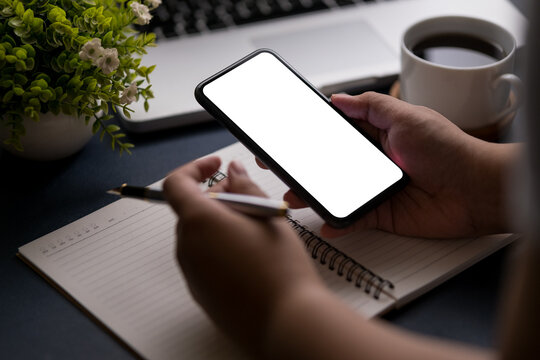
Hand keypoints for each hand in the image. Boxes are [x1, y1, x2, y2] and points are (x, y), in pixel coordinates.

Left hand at [163, 157, 323, 353]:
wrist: (287, 322)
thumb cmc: (281, 267)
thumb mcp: (268, 215)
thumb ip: (245, 187)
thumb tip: (232, 172)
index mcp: (199, 222)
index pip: (176, 184)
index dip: (194, 169)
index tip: (215, 166)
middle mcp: (187, 247)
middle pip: (191, 211)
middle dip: (215, 198)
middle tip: (247, 199)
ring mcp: (191, 273)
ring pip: (198, 235)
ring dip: (219, 223)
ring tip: (255, 230)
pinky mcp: (200, 292)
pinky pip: (203, 259)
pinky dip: (220, 247)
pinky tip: (251, 256)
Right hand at [280, 92, 518, 237]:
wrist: (476, 190)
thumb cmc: (450, 150)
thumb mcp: (408, 116)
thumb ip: (371, 106)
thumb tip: (339, 97)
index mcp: (377, 135)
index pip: (336, 133)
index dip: (311, 134)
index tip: (288, 135)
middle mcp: (372, 162)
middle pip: (329, 164)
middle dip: (303, 166)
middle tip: (278, 166)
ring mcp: (374, 189)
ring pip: (335, 192)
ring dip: (313, 195)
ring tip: (293, 195)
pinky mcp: (381, 214)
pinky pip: (353, 219)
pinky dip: (338, 223)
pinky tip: (325, 223)